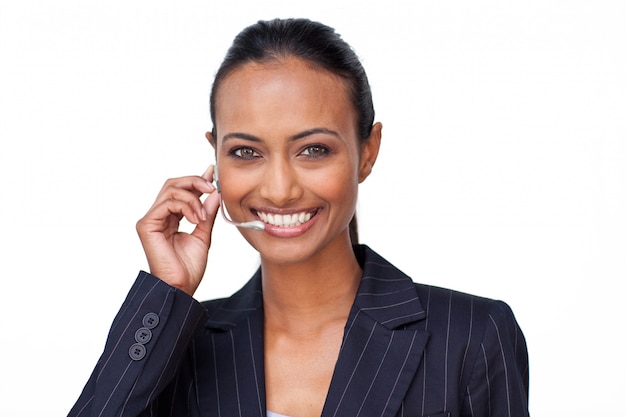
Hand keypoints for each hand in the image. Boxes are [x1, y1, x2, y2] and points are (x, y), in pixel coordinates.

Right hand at [136, 165, 220, 295]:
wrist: (181, 287)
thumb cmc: (189, 268)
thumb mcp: (203, 235)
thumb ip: (207, 213)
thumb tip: (214, 193)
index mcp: (171, 218)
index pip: (181, 190)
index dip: (197, 180)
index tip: (213, 173)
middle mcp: (158, 216)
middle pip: (173, 184)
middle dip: (195, 182)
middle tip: (211, 188)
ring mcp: (151, 220)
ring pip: (171, 190)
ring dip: (193, 198)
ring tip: (203, 216)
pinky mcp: (146, 225)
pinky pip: (166, 203)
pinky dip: (185, 206)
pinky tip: (196, 219)